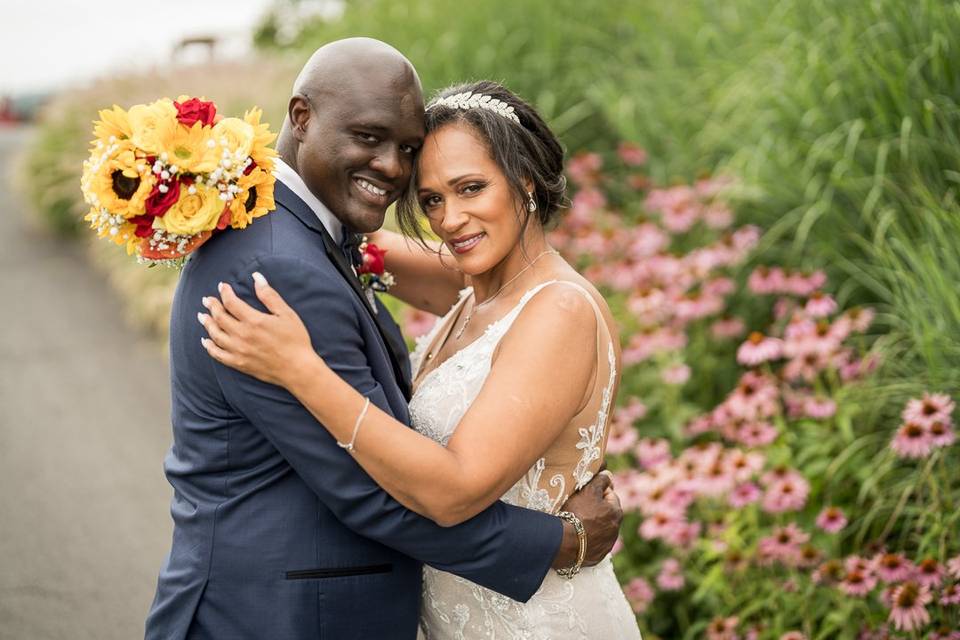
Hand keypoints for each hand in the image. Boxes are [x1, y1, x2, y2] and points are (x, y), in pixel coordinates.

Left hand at [199, 272, 316, 386]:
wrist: (298, 369)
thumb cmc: (295, 339)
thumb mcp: (286, 314)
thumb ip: (269, 295)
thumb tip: (256, 277)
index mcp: (253, 321)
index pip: (231, 302)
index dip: (224, 292)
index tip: (222, 286)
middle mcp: (242, 335)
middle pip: (219, 317)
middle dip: (212, 306)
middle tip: (207, 300)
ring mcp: (238, 351)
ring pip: (215, 335)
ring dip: (207, 324)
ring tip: (202, 316)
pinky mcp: (239, 364)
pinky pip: (218, 355)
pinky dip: (209, 347)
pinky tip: (206, 341)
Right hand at [551, 470, 622, 568]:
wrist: (566, 543)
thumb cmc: (577, 513)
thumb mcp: (588, 491)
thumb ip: (601, 480)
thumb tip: (608, 474)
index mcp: (616, 512)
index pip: (610, 495)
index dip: (596, 491)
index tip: (584, 493)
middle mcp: (616, 529)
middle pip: (606, 512)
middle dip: (596, 508)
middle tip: (578, 506)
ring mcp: (607, 544)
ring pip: (601, 528)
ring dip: (593, 524)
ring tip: (576, 522)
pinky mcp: (598, 556)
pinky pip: (594, 543)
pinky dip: (588, 538)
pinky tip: (576, 535)